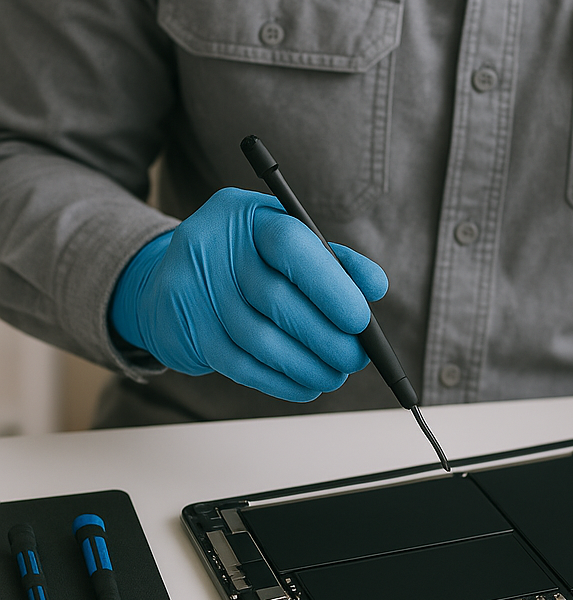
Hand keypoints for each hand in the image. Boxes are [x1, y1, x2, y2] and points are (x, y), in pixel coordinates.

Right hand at [109, 188, 387, 400]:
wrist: (170, 278)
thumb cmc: (246, 259)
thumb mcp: (285, 241)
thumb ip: (332, 260)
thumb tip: (374, 286)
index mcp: (242, 215)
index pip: (290, 245)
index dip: (331, 287)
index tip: (360, 320)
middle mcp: (208, 246)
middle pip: (276, 300)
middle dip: (326, 337)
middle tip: (355, 357)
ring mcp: (190, 290)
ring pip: (259, 340)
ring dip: (307, 365)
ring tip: (335, 374)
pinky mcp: (185, 331)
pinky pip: (240, 366)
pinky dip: (281, 381)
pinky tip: (307, 384)